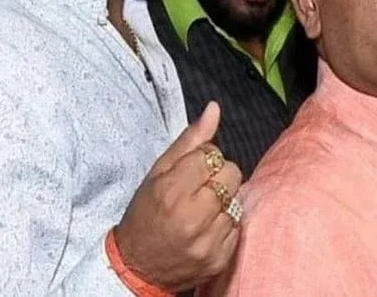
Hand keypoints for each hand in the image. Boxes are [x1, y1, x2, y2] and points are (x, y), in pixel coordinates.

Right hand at [115, 102, 243, 291]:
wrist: (138, 267)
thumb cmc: (146, 214)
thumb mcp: (158, 174)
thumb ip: (190, 141)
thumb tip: (214, 108)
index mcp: (172, 191)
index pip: (211, 156)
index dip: (204, 160)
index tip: (192, 172)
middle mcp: (193, 216)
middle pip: (232, 174)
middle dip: (219, 177)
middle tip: (200, 189)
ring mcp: (208, 240)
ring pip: (237, 200)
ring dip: (224, 201)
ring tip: (202, 210)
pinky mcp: (220, 258)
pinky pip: (238, 227)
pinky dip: (226, 224)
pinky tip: (207, 228)